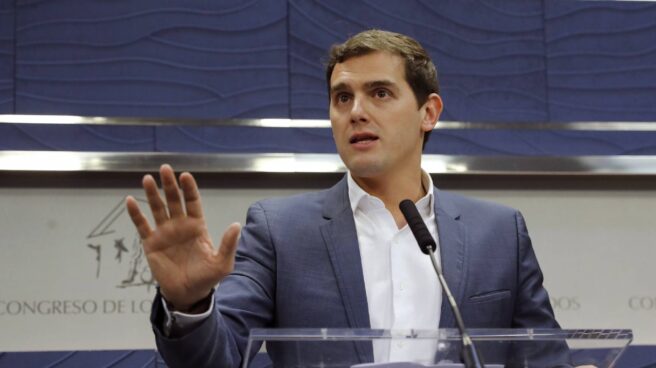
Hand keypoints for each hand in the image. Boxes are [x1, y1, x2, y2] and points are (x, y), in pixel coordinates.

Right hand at [125, 164, 240, 311]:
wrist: (187, 294)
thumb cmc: (207, 278)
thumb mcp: (222, 263)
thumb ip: (228, 244)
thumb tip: (237, 225)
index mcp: (197, 226)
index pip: (192, 202)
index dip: (189, 189)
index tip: (185, 176)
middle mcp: (180, 225)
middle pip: (174, 200)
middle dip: (169, 185)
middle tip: (165, 168)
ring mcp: (164, 233)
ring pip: (157, 208)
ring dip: (153, 194)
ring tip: (147, 179)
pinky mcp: (151, 244)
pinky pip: (142, 226)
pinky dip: (136, 214)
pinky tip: (130, 200)